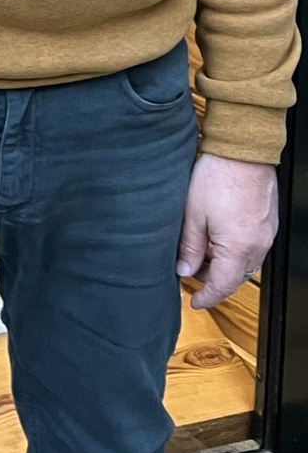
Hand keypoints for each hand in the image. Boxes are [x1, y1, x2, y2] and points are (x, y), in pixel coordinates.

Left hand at [177, 153, 278, 310]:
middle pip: (236, 276)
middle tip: (189, 272)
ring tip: (199, 253)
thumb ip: (189, 247)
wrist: (242, 150)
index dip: (207, 296)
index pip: (223, 285)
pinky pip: (253, 247)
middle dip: (213, 279)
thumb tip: (184, 270)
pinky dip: (235, 251)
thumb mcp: (193, 214)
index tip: (195, 302)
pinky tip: (217, 240)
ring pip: (246, 263)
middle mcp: (259, 245)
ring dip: (224, 265)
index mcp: (239, 248)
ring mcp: (267, 233)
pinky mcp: (268, 222)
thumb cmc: (217, 176)